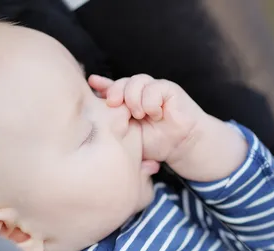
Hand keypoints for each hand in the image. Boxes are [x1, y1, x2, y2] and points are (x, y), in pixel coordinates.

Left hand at [89, 74, 205, 165]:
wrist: (181, 146)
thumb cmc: (156, 144)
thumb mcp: (128, 135)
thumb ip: (114, 124)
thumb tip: (97, 114)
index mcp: (128, 104)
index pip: (112, 89)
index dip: (101, 84)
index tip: (92, 82)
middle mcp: (140, 94)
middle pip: (122, 82)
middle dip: (115, 91)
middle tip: (113, 104)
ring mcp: (154, 90)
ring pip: (136, 81)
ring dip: (133, 98)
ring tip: (139, 115)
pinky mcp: (168, 89)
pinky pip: (153, 87)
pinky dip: (150, 102)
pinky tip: (155, 114)